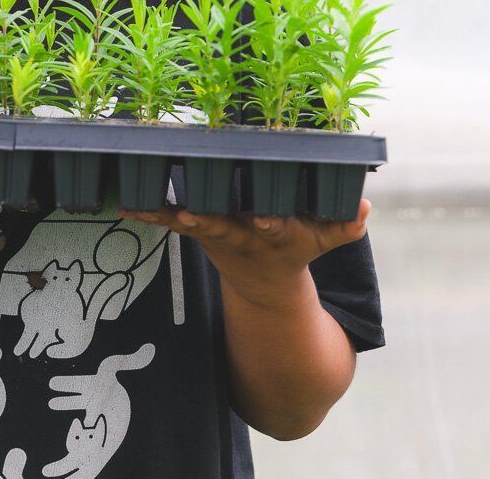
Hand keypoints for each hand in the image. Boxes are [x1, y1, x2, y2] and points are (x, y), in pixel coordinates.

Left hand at [120, 199, 370, 308]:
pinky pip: (169, 221)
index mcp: (275, 235)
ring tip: (141, 206)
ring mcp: (216, 236)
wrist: (265, 284)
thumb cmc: (296, 246)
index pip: (275, 226)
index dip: (271, 222)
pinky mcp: (196, 231)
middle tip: (190, 214)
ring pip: (190, 224)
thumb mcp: (323, 240)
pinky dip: (149, 213)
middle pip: (224, 228)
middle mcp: (243, 237)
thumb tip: (365, 208)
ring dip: (167, 217)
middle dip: (208, 221)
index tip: (264, 218)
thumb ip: (343, 225)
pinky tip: (124, 205)